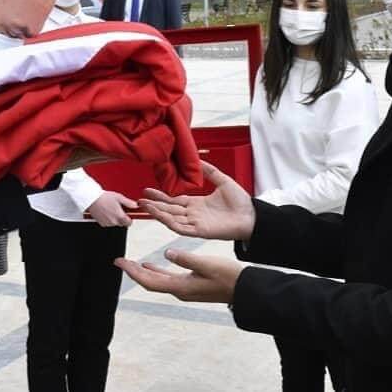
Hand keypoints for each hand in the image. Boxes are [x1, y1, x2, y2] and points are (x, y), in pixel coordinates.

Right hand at [85, 191, 136, 226]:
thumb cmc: (104, 197)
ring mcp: (107, 223)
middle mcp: (114, 222)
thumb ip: (129, 203)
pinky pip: (108, 223)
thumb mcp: (119, 197)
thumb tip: (135, 205)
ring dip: (115, 219)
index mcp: (120, 216)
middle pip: (122, 223)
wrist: (92, 199)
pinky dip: (108, 219)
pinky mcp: (101, 223)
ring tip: (111, 209)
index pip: (129, 223)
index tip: (128, 214)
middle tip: (119, 210)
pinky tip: (106, 212)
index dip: (129, 218)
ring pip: (115, 223)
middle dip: (122, 218)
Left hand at [115, 247, 244, 303]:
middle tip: (119, 261)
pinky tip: (152, 265)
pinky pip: (167, 279)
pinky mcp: (191, 285)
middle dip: (133, 272)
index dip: (133, 272)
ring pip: (157, 281)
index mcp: (181, 287)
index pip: (150, 281)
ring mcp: (185, 289)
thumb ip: (186, 259)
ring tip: (130, 263)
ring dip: (143, 272)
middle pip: (150, 282)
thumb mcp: (207, 265)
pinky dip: (157, 271)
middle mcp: (180, 290)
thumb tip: (166, 254)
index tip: (119, 262)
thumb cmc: (228, 277)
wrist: (244, 290)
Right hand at [139, 162, 254, 240]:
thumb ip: (209, 171)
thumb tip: (198, 159)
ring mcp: (196, 224)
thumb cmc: (241, 202)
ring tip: (145, 206)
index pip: (173, 201)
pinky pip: (181, 228)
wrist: (252, 215)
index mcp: (197, 204)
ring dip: (158, 213)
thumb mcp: (222, 180)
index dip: (160, 196)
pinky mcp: (200, 231)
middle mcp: (193, 215)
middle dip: (154, 205)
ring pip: (171, 219)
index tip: (147, 190)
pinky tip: (160, 215)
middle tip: (139, 200)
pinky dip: (169, 222)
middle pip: (169, 210)